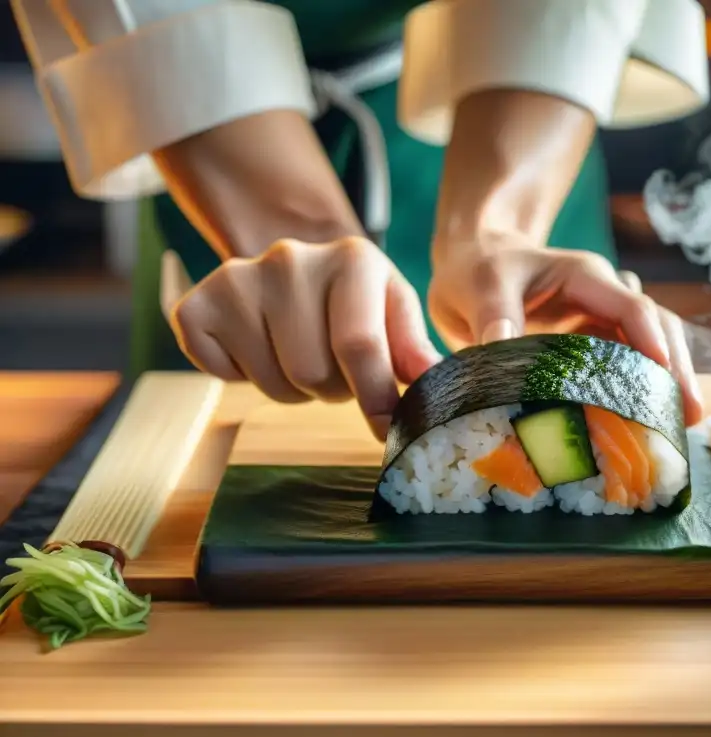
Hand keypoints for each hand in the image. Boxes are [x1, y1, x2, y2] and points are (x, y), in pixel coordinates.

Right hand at [162, 237, 441, 439]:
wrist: (299, 270)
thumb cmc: (357, 302)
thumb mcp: (394, 314)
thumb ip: (415, 350)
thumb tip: (439, 383)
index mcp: (353, 258)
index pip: (359, 346)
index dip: (375, 399)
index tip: (387, 429)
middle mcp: (290, 258)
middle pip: (313, 373)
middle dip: (332, 389)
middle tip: (335, 369)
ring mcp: (237, 277)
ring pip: (273, 383)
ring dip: (293, 389)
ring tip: (301, 356)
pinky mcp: (196, 304)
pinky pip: (219, 374)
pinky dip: (241, 377)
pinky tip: (259, 348)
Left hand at [428, 233, 703, 424]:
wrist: (472, 264)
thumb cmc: (478, 268)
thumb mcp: (481, 284)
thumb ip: (494, 315)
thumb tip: (500, 347)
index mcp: (586, 277)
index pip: (631, 307)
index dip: (650, 340)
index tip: (663, 374)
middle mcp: (604, 299)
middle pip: (657, 328)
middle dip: (676, 367)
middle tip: (687, 413)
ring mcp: (601, 325)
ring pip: (651, 348)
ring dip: (667, 381)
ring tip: (681, 424)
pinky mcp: (590, 350)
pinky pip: (623, 369)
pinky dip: (637, 392)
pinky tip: (646, 425)